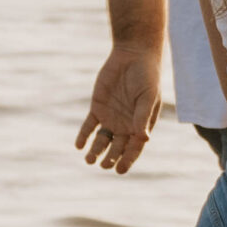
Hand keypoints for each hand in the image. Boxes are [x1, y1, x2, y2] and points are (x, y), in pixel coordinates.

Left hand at [76, 43, 162, 173]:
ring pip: (102, 140)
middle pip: (117, 148)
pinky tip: (79, 145)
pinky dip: (84, 136)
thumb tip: (143, 138)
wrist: (133, 56)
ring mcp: (111, 117)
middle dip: (111, 158)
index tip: (120, 170)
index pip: (134, 148)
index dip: (128, 160)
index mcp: (141, 125)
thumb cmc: (147, 76)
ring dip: (96, 151)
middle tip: (104, 165)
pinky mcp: (98, 107)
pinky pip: (89, 126)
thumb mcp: (147, 97)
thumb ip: (142, 117)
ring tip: (89, 160)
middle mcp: (125, 124)